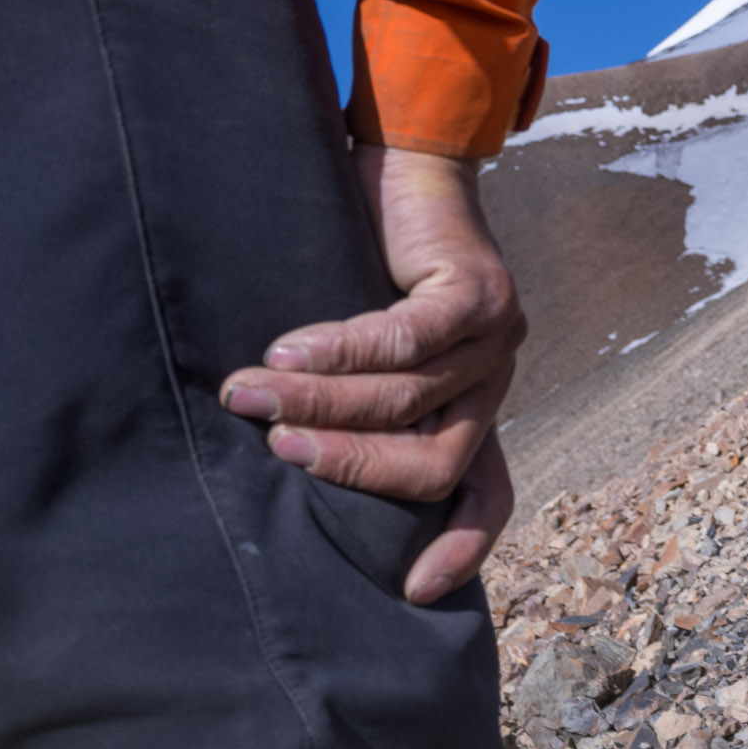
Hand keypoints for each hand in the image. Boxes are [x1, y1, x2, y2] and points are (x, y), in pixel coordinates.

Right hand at [219, 144, 524, 603]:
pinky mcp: (477, 290)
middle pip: (433, 462)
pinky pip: (406, 339)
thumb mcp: (366, 343)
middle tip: (274, 451)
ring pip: (408, 400)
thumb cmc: (371, 257)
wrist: (410, 156)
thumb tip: (272, 455)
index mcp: (474, 403)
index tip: (417, 591)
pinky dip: (340, 353)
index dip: (461, 545)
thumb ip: (352, 398)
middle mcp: (494, 378)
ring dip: (323, 405)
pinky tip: (288, 355)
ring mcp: (495, 335)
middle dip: (349, 466)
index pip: (487, 492)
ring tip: (252, 395)